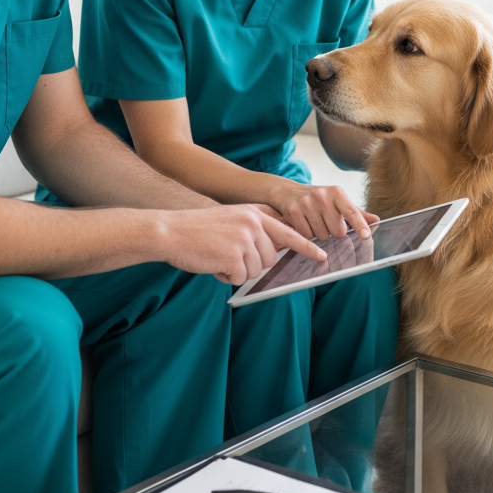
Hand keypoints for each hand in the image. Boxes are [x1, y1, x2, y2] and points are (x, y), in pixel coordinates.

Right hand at [155, 204, 326, 285]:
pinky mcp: (234, 257)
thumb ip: (254, 230)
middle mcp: (253, 224)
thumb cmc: (198, 229)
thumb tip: (273, 250)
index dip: (306, 246)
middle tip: (228, 254)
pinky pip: (240, 278)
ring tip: (218, 256)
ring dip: (238, 270)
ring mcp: (245, 240)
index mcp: (255, 213)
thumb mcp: (232, 219)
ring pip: (256, 270)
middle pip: (270, 258)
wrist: (170, 231)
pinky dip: (226, 277)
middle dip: (252, 264)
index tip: (322, 256)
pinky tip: (213, 263)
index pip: (288, 232)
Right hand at [268, 180, 378, 241]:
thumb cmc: (319, 199)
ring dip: (320, 233)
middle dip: (334, 231)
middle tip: (326, 220)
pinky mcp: (294, 212)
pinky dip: (307, 234)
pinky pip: (307, 236)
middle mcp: (323, 196)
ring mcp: (307, 203)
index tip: (366, 236)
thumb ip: (357, 213)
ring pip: (322, 236)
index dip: (360, 224)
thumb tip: (377, 220)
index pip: (351, 211)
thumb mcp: (338, 201)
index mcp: (337, 192)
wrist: (288, 192)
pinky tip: (304, 223)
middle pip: (338, 231)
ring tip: (314, 220)